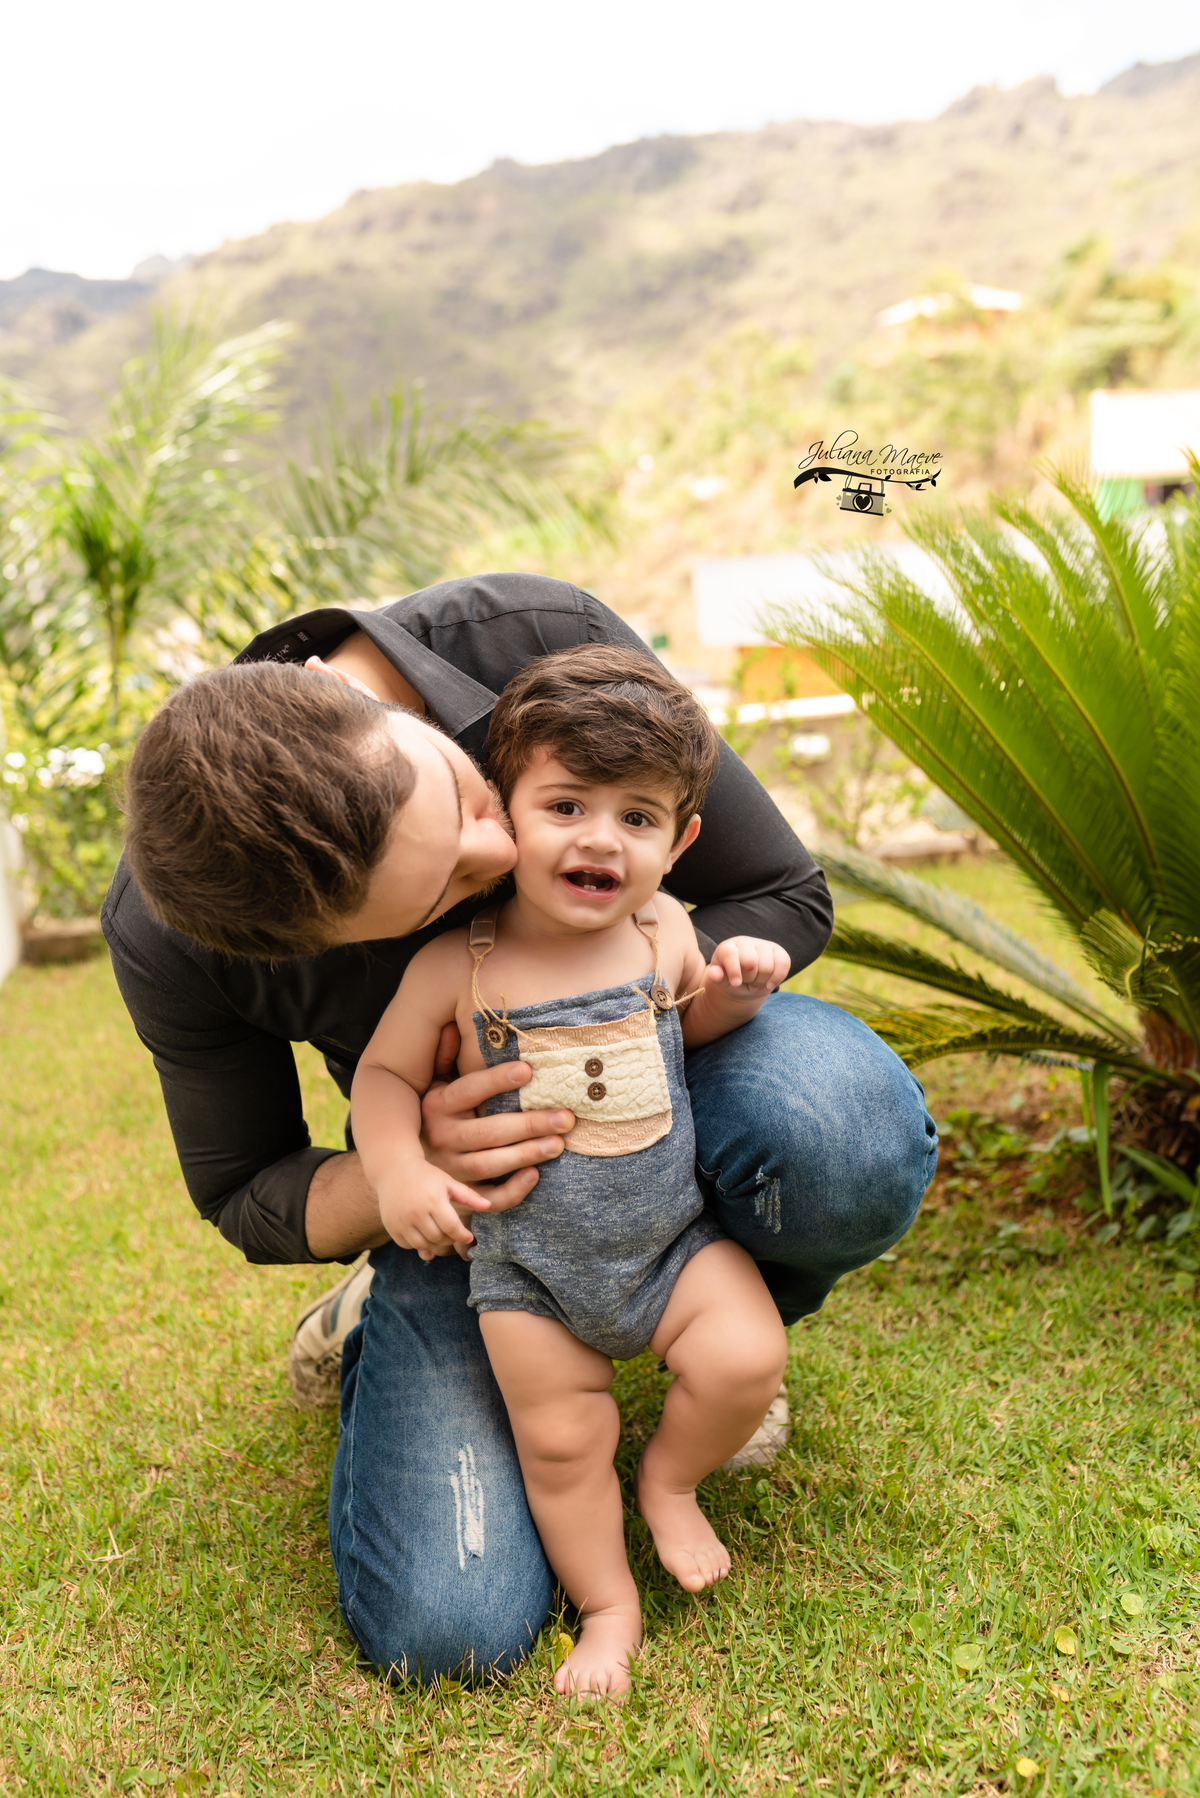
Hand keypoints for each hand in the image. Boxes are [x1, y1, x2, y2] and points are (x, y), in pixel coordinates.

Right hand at [378, 1159, 491, 1262]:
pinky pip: (408, 1245)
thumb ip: (468, 1196)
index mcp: (433, 1200)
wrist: (394, 1170)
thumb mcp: (448, 1182)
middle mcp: (416, 1212)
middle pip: (438, 1238)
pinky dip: (417, 1243)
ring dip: (434, 1243)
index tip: (469, 1237)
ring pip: (423, 1244)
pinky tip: (422, 1232)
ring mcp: (401, 1221)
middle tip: (453, 1233)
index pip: (452, 1227)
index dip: (462, 1235)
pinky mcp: (391, 1227)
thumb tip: (488, 1206)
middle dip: (449, 1238)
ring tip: (439, 1233)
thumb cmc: (425, 1175)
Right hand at [420, 1022, 574, 1207]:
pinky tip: (535, 1175)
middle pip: (487, 1132)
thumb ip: (444, 1058)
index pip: (468, 1091)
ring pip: (491, 1164)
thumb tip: (453, 1028)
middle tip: (565, 1117)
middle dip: (529, 1123)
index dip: (496, 1080)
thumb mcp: (434, 1084)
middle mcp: (442, 1138)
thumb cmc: (439, 1116)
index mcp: (436, 1106)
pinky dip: (512, 1191)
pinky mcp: (463, 1197)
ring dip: (527, 1153)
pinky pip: (489, 1199)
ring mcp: (452, 1171)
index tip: (528, 1070)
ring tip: (559, 1144)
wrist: (411, 1170)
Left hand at [702, 937, 790, 1002]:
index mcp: (727, 947)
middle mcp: (744, 942)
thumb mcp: (722, 982)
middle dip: (749, 979)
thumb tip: (714, 974)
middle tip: (747, 983)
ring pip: (767, 965)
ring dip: (762, 981)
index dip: (733, 970)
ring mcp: (762, 945)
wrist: (746, 982)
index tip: (736, 983)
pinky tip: (769, 983)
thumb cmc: (731, 980)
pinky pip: (784, 963)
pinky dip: (777, 978)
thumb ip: (718, 977)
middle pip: (751, 963)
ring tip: (756, 982)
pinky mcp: (778, 951)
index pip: (730, 954)